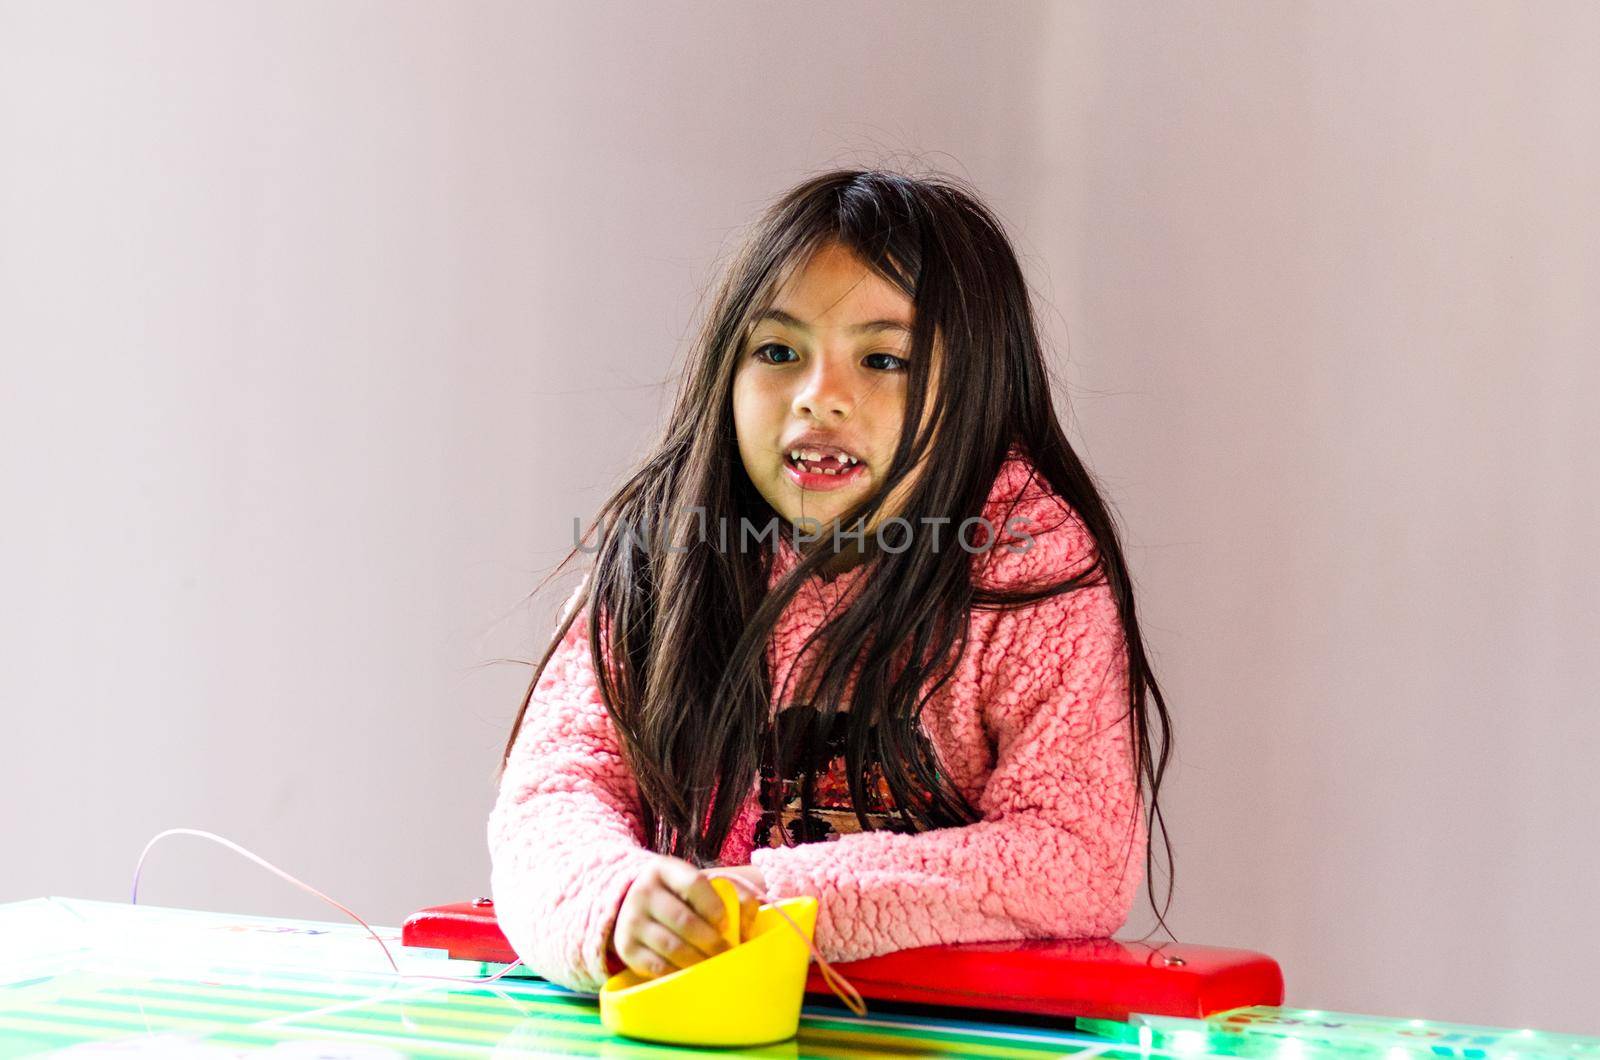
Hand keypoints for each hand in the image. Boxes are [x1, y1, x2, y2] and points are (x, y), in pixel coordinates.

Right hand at [608, 855, 761, 979]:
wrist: (631, 904)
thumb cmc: (678, 897)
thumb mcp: (698, 886)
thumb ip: (732, 896)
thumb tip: (749, 920)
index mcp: (664, 870)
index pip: (694, 884)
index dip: (715, 906)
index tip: (725, 923)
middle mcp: (643, 892)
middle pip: (684, 920)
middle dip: (711, 941)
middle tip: (725, 953)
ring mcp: (631, 920)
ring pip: (671, 946)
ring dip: (697, 960)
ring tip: (712, 965)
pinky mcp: (626, 947)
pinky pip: (656, 966)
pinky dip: (678, 972)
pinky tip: (691, 973)